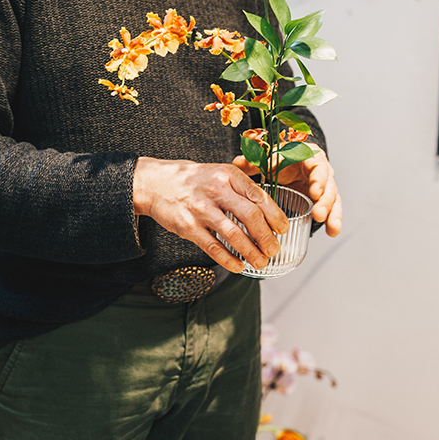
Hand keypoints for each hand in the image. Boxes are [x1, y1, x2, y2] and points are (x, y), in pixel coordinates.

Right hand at [132, 156, 288, 273]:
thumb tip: (269, 211)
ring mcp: (200, 209)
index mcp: (228, 175)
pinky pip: (213, 247)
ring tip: (260, 262)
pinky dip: (229, 260)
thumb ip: (242, 188)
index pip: (260, 197)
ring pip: (234, 235)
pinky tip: (238, 265)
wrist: (155, 183)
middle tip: (274, 250)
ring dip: (252, 253)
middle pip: (251, 217)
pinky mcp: (188, 226)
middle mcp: (216, 190)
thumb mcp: (219, 173)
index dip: (276, 216)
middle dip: (267, 238)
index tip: (282, 229)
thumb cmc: (193, 180)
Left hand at [232, 143, 341, 236]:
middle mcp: (320, 170)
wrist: (285, 165)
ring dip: (333, 213)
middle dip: (325, 201)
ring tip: (330, 227)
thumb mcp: (266, 160)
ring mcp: (324, 185)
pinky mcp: (323, 199)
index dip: (318, 179)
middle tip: (319, 214)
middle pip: (328, 184)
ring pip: (333, 198)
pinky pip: (332, 210)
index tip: (314, 192)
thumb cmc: (278, 160)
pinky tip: (332, 232)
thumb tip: (237, 162)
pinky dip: (333, 221)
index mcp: (309, 156)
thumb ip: (254, 162)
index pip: (318, 165)